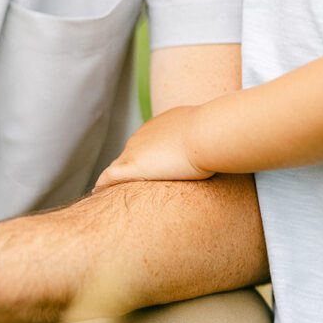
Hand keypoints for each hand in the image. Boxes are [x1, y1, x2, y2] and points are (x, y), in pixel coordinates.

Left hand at [95, 106, 212, 188]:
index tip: (146, 168)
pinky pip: (108, 177)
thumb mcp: (214, 136)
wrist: (207, 134)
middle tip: (123, 187)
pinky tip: (96, 195)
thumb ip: (212, 142)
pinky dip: (102, 186)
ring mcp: (135, 150)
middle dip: (129, 170)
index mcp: (161, 126)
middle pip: (130, 155)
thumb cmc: (216, 137)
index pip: (147, 143)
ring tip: (107, 196)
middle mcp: (143, 136)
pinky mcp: (131, 167)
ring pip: (117, 167)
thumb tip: (225, 144)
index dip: (146, 158)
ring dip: (114, 181)